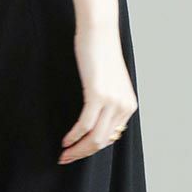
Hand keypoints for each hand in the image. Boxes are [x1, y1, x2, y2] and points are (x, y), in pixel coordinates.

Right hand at [60, 21, 136, 162]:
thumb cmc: (100, 53)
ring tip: (63, 154)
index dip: (92, 148)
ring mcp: (112, 101)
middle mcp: (124, 106)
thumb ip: (107, 101)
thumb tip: (93, 121)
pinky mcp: (98, 95)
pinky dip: (74, 136)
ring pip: (94, 137)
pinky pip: (85, 124)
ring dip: (77, 149)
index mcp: (129, 105)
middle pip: (103, 141)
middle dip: (82, 153)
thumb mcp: (109, 81)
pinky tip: (65, 140)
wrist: (99, 32)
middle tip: (65, 158)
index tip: (76, 151)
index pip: (111, 136)